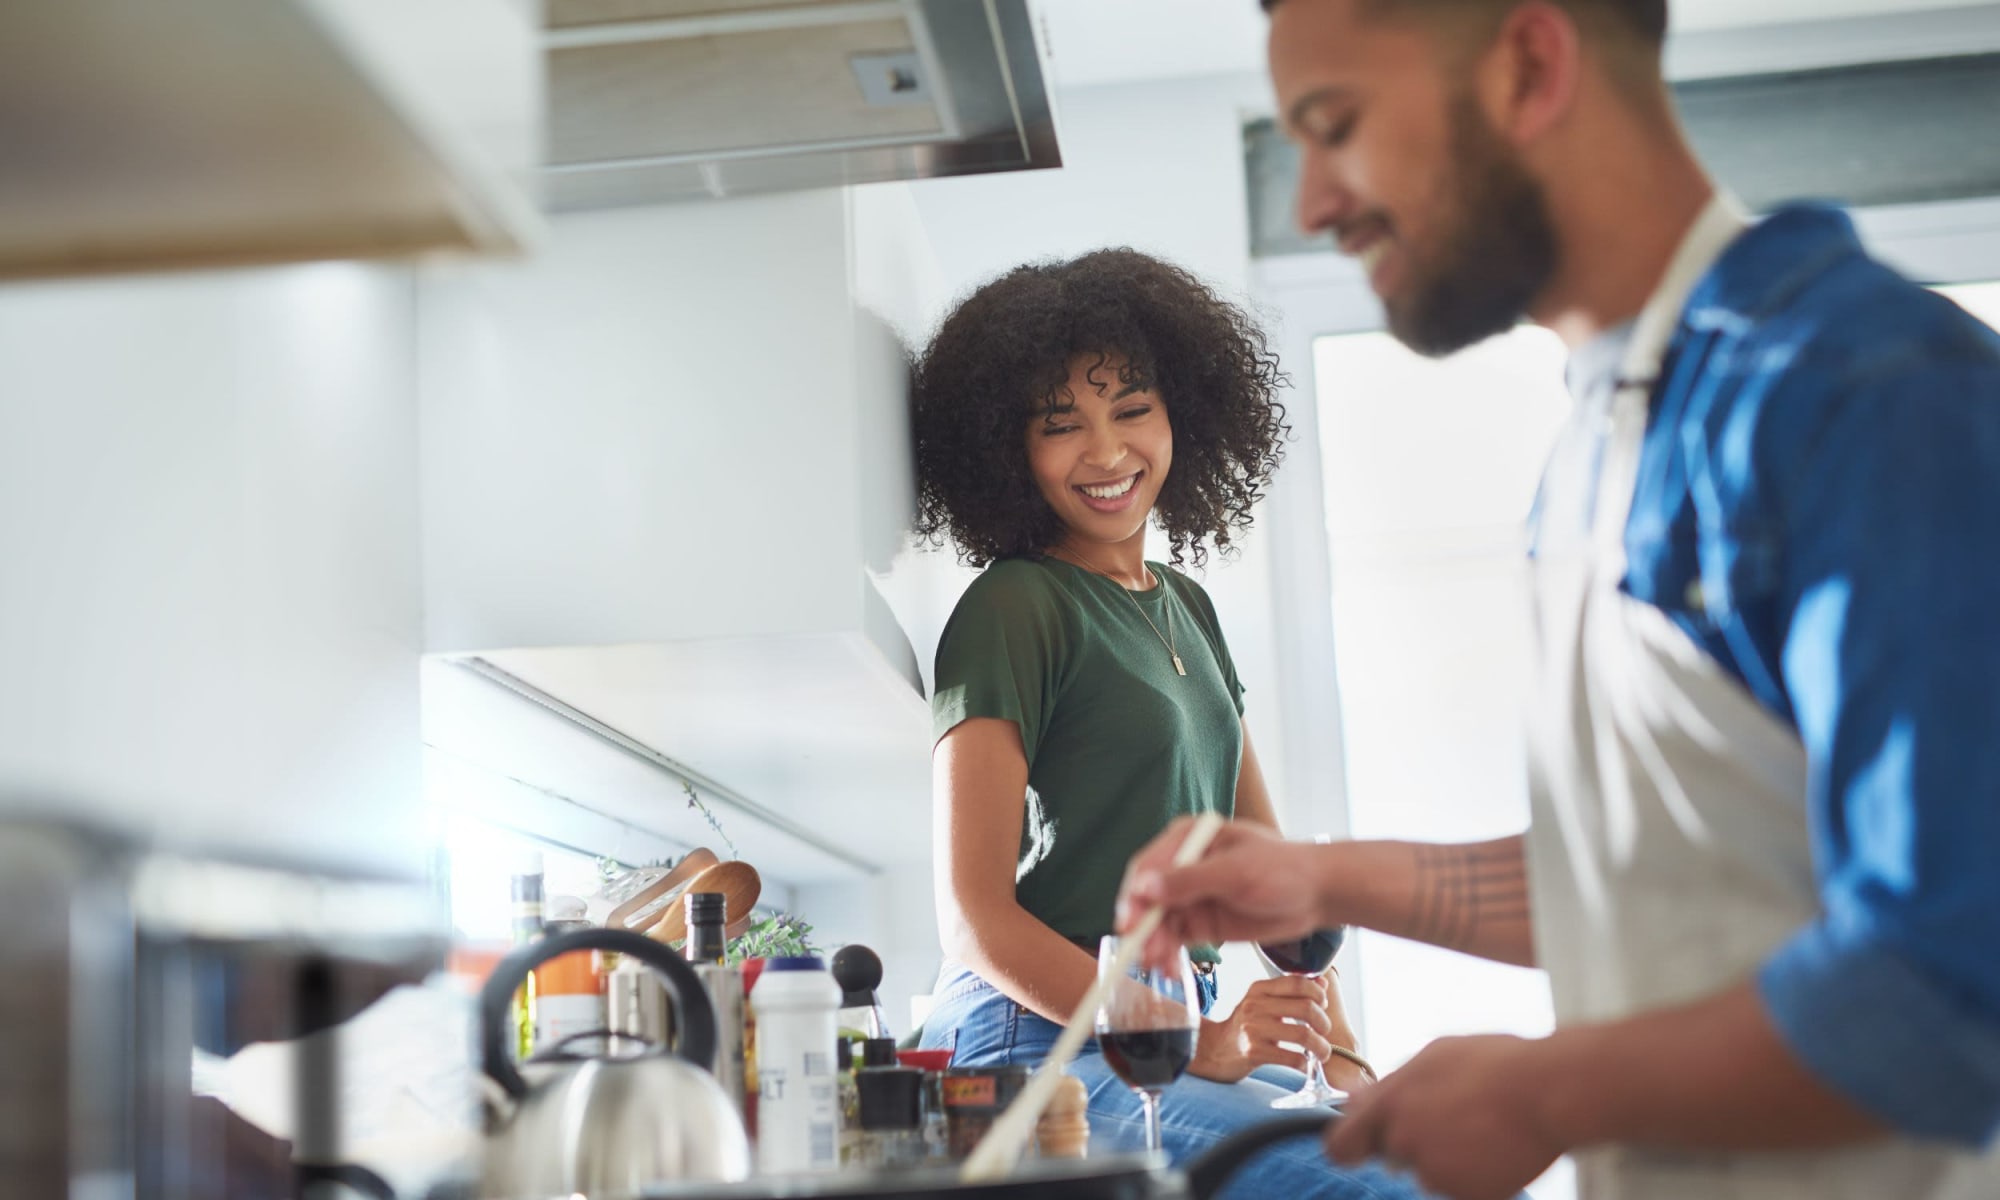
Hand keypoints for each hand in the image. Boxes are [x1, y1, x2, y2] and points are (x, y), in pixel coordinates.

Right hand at [1117, 817, 1326, 967]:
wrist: (1315, 895)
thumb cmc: (1282, 869)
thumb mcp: (1236, 871)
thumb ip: (1189, 880)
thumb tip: (1144, 888)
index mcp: (1187, 839)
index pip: (1147, 866)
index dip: (1134, 894)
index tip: (1129, 920)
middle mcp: (1182, 867)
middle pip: (1147, 898)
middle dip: (1143, 926)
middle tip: (1143, 952)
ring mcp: (1190, 896)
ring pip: (1158, 923)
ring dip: (1154, 945)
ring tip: (1159, 966)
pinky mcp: (1199, 922)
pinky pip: (1174, 940)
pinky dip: (1169, 955)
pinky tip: (1171, 970)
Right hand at [1188, 975, 1333, 1082]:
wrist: (1215, 1049)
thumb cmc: (1246, 1026)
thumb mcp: (1263, 1002)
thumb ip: (1291, 991)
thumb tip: (1322, 984)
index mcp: (1259, 989)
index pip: (1297, 982)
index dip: (1318, 993)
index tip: (1323, 1005)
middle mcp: (1255, 1005)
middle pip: (1305, 1008)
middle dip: (1323, 1022)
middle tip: (1324, 1032)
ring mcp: (1253, 1029)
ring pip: (1303, 1034)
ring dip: (1320, 1046)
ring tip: (1322, 1053)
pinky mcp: (1254, 1052)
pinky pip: (1292, 1058)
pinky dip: (1304, 1063)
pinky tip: (1304, 1064)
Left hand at [1328, 1034, 1565, 1199]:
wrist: (1548, 1092)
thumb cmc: (1493, 1064)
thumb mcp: (1434, 1057)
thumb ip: (1390, 1085)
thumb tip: (1354, 1102)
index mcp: (1390, 1104)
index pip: (1340, 1144)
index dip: (1348, 1145)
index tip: (1357, 1145)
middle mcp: (1404, 1142)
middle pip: (1391, 1154)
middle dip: (1411, 1141)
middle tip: (1452, 1117)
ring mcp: (1435, 1172)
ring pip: (1429, 1170)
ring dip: (1446, 1156)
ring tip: (1482, 1126)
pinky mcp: (1465, 1194)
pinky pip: (1459, 1186)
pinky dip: (1472, 1174)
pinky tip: (1495, 1147)